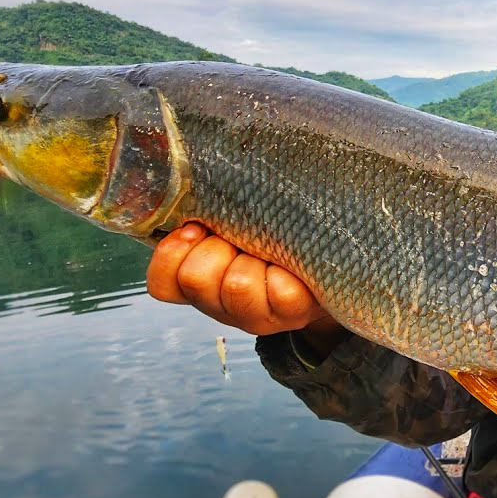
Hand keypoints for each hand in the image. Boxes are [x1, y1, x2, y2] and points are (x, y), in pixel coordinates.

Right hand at [146, 222, 333, 336]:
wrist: (334, 259)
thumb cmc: (276, 229)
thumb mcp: (235, 218)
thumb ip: (208, 209)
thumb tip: (195, 181)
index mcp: (201, 285)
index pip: (162, 285)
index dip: (171, 254)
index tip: (195, 228)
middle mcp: (225, 306)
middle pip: (196, 277)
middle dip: (217, 247)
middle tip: (242, 236)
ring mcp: (259, 316)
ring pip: (236, 284)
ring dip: (252, 258)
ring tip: (272, 249)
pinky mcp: (294, 314)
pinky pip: (280, 292)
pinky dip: (286, 271)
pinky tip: (294, 263)